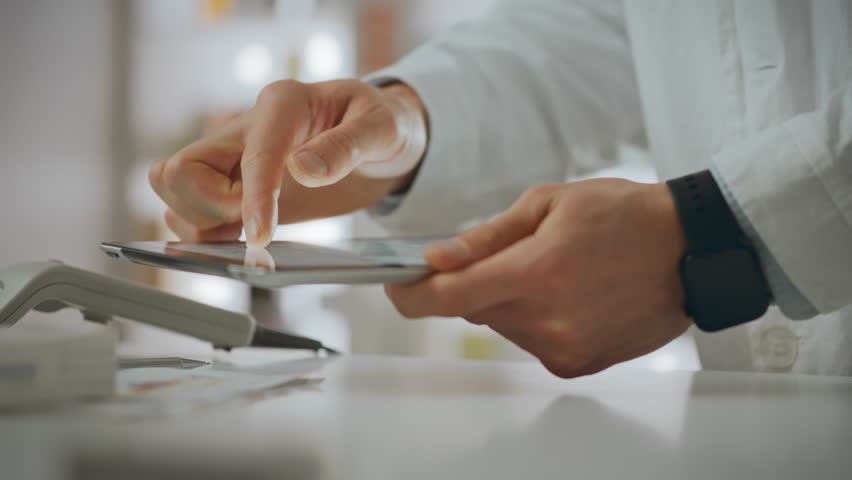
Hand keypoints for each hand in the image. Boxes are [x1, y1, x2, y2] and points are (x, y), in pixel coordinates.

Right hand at [149, 80, 427, 245]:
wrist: (379, 134)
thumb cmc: (382, 124)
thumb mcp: (382, 128)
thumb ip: (347, 146)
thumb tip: (304, 169)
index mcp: (283, 104)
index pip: (253, 154)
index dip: (252, 198)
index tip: (261, 236)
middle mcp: (246, 128)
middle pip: (180, 170)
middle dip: (211, 209)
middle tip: (256, 224)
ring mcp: (233, 158)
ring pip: (173, 190)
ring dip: (201, 223)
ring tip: (247, 233)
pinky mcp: (234, 188)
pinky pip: (189, 209)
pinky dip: (201, 234)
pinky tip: (237, 243)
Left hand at [385, 179, 691, 377]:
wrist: (692, 250)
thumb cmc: (625, 216)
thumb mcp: (549, 204)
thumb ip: (486, 237)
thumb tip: (436, 258)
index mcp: (535, 273)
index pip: (446, 299)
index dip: (410, 294)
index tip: (396, 284)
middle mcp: (547, 320)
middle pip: (473, 310)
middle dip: (476, 283)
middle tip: (512, 254)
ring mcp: (564, 347)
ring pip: (502, 325)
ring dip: (509, 300)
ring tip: (555, 269)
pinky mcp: (579, 363)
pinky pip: (531, 340)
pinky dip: (535, 318)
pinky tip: (571, 293)